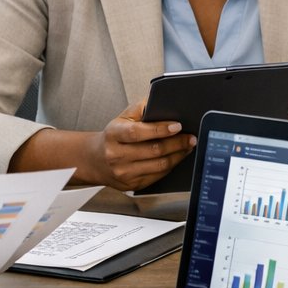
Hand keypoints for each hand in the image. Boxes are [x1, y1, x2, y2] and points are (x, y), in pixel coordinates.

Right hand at [81, 100, 195, 190]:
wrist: (96, 160)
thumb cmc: (114, 136)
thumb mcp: (123, 117)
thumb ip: (142, 107)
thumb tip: (162, 102)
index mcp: (114, 134)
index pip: (138, 132)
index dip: (160, 129)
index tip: (178, 126)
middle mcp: (116, 155)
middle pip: (154, 150)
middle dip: (177, 143)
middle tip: (191, 137)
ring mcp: (124, 172)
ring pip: (159, 165)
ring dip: (178, 155)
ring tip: (188, 146)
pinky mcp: (132, 185)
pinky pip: (158, 176)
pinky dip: (171, 166)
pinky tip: (177, 157)